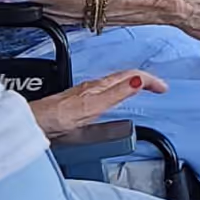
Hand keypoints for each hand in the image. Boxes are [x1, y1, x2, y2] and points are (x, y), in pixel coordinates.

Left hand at [28, 68, 167, 138]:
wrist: (35, 123)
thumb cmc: (57, 116)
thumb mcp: (92, 106)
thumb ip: (115, 94)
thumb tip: (138, 80)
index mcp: (99, 86)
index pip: (130, 76)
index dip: (149, 80)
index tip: (163, 88)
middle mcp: (93, 87)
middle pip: (124, 77)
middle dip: (144, 79)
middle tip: (159, 87)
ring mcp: (86, 94)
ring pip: (115, 84)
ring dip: (132, 84)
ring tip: (144, 89)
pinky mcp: (80, 102)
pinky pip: (106, 93)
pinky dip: (119, 93)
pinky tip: (116, 100)